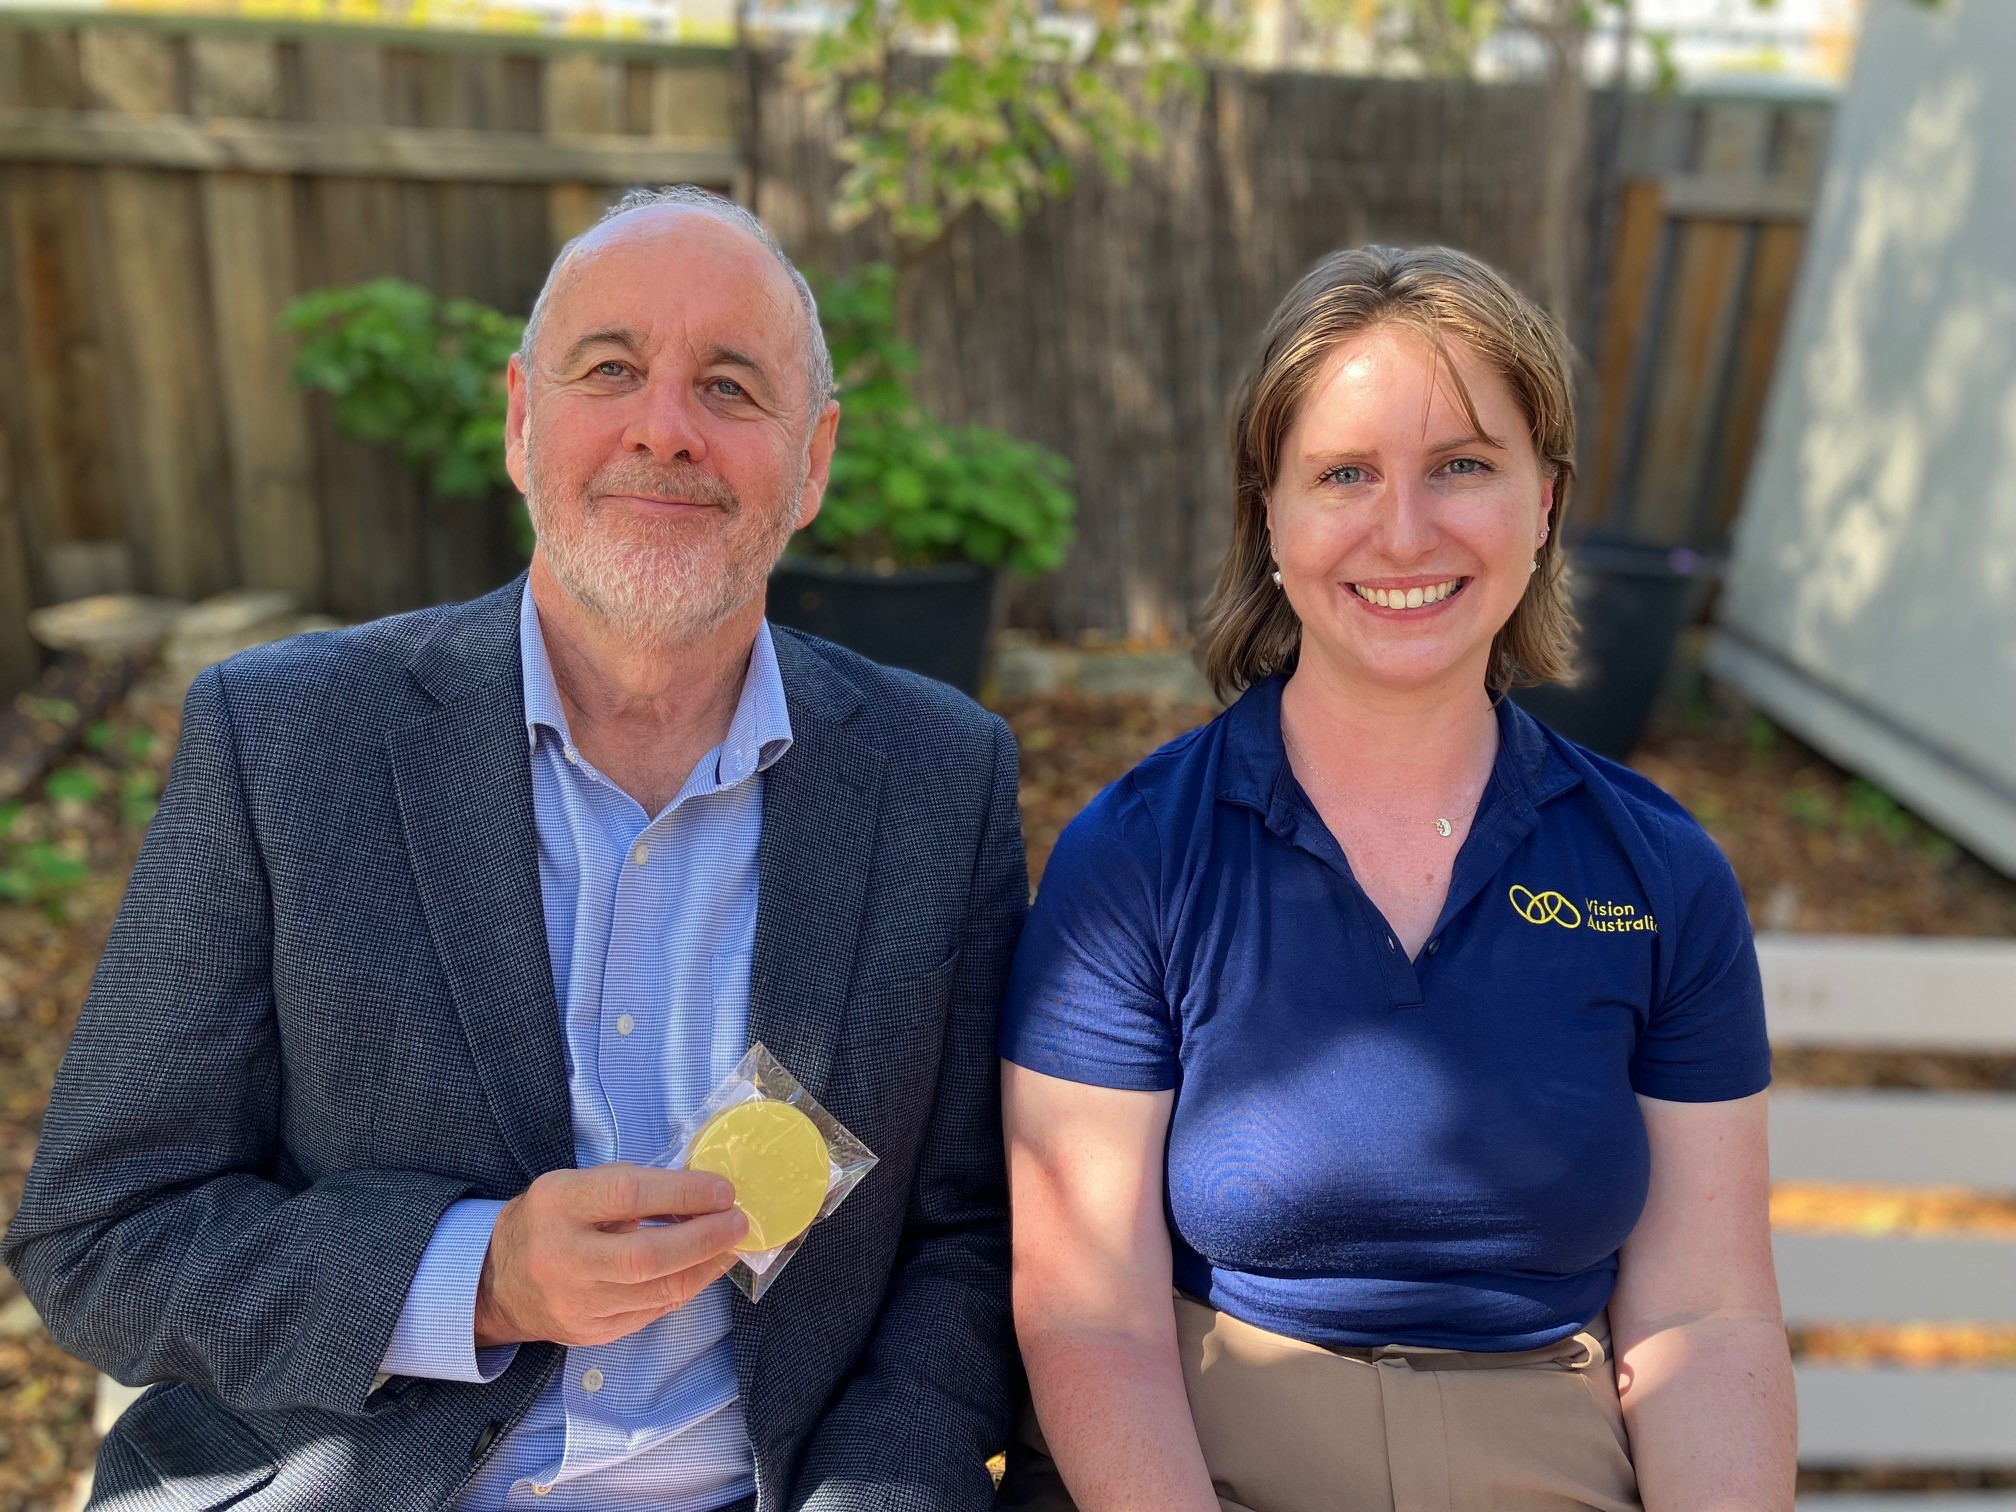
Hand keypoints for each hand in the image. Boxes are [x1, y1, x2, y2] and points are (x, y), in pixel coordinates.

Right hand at [473, 1164, 746, 1348]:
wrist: (496, 1283)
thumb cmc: (548, 1220)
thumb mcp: (574, 1185)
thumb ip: (629, 1187)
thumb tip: (700, 1192)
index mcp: (557, 1204)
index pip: (628, 1195)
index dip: (683, 1193)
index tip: (722, 1190)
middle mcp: (563, 1257)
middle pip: (646, 1256)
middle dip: (703, 1239)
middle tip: (740, 1223)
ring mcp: (576, 1303)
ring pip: (656, 1292)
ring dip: (705, 1267)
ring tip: (731, 1245)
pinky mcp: (591, 1333)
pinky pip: (651, 1311)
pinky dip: (685, 1288)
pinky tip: (703, 1269)